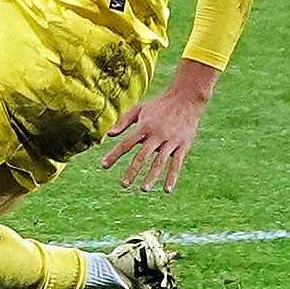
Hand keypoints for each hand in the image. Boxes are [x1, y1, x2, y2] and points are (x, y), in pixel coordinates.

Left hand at [100, 74, 209, 192]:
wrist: (186, 99)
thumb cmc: (159, 105)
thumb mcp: (139, 109)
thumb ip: (123, 121)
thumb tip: (109, 135)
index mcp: (144, 127)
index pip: (126, 143)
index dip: (114, 155)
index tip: (103, 165)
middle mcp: (157, 135)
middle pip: (142, 156)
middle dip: (132, 171)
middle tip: (123, 184)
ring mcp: (171, 141)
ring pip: (160, 162)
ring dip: (151, 176)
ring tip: (143, 189)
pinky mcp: (183, 146)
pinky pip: (177, 164)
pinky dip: (172, 177)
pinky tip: (167, 189)